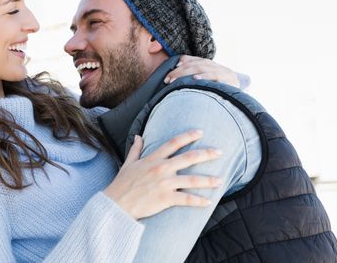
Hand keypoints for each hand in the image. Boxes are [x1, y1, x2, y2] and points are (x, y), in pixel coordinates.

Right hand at [103, 130, 221, 219]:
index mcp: (153, 158)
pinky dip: (199, 201)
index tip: (200, 132)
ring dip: (208, 180)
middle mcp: (161, 168)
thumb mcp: (128, 163)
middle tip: (220, 152)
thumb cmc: (122, 184)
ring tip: (220, 180)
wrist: (117, 203)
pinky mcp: (166, 198)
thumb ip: (136, 149)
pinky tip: (208, 202)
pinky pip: (186, 199)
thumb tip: (138, 136)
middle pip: (189, 158)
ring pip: (192, 180)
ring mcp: (164, 183)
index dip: (188, 136)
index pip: (174, 143)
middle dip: (206, 154)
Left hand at [164, 55, 239, 87]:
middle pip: (191, 64)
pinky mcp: (225, 78)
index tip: (168, 71)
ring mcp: (218, 70)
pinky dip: (204, 76)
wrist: (238, 85)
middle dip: (177, 72)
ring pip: (199, 68)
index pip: (190, 59)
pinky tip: (195, 79)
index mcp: (205, 63)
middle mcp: (211, 64)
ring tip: (174, 80)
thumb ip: (193, 75)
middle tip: (166, 80)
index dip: (178, 64)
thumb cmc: (218, 83)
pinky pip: (213, 75)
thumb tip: (175, 79)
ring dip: (185, 74)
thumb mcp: (206, 77)